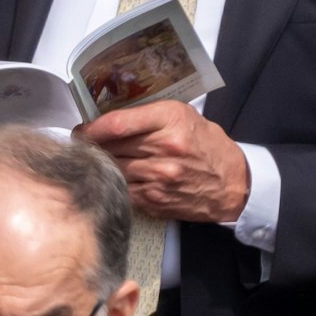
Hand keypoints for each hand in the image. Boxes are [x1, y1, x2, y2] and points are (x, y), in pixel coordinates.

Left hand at [77, 100, 250, 222]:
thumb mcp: (186, 116)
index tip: (82, 129)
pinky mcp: (154, 200)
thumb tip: (112, 118)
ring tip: (97, 160)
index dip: (92, 127)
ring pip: (112, 169)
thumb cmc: (209, 146)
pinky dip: (115, 183)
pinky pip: (122, 189)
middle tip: (83, 143)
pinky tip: (115, 177)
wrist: (232, 184)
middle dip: (91, 145)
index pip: (117, 124)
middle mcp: (163, 149)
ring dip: (101, 165)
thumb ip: (151, 115)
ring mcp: (158, 178)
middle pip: (109, 147)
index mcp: (171, 121)